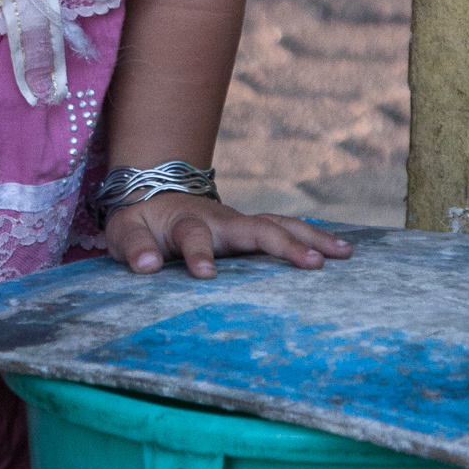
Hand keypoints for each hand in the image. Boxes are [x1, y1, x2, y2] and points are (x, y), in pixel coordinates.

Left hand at [104, 195, 352, 278]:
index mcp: (185, 222)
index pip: (194, 236)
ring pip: (280, 224)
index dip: (199, 254)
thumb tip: (146, 266)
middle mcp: (220, 219)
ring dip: (311, 237)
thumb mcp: (125, 234)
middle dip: (284, 246)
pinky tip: (341, 250)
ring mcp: (240, 222)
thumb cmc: (139, 223)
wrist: (154, 194)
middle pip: (256, 227)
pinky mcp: (251, 229)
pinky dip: (313, 236)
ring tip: (344, 254)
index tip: (205, 275)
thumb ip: (134, 249)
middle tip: (312, 264)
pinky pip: (286, 228)